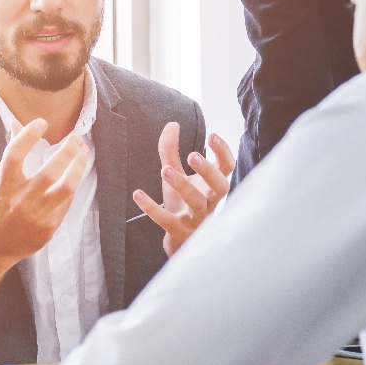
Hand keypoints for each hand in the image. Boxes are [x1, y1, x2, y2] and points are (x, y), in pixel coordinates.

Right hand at [0, 118, 89, 301]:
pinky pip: (66, 203)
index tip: (42, 123)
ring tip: (84, 153)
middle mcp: (20, 200)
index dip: (29, 135)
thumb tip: (16, 123)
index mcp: (3, 184)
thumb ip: (12, 152)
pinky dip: (72, 187)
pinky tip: (74, 177)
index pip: (16, 153)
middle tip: (76, 138)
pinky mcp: (48, 228)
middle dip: (68, 151)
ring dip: (78, 167)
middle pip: (50, 171)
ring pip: (66, 187)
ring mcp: (36, 215)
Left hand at [134, 124, 235, 256]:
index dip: (223, 153)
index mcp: (212, 186)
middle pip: (221, 186)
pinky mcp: (178, 231)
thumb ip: (172, 151)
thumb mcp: (177, 175)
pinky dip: (152, 208)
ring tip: (165, 170)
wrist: (180, 241)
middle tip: (192, 155)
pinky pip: (166, 220)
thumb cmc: (183, 203)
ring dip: (182, 185)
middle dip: (208, 170)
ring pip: (196, 202)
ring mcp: (195, 218)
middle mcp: (209, 202)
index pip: (227, 169)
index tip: (212, 136)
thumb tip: (172, 123)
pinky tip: (137, 194)